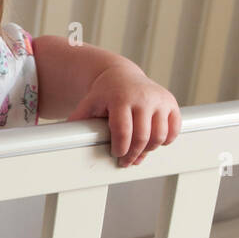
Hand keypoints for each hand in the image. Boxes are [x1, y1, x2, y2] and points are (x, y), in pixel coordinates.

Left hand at [66, 63, 181, 165]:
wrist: (121, 76)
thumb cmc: (104, 93)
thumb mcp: (89, 103)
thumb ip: (80, 119)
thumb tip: (65, 138)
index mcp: (121, 98)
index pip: (123, 131)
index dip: (120, 148)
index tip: (116, 155)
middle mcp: (143, 97)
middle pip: (142, 137)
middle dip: (133, 154)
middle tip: (126, 161)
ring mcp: (159, 99)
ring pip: (160, 136)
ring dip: (149, 150)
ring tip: (138, 153)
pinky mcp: (171, 102)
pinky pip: (174, 129)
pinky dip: (166, 140)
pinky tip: (153, 141)